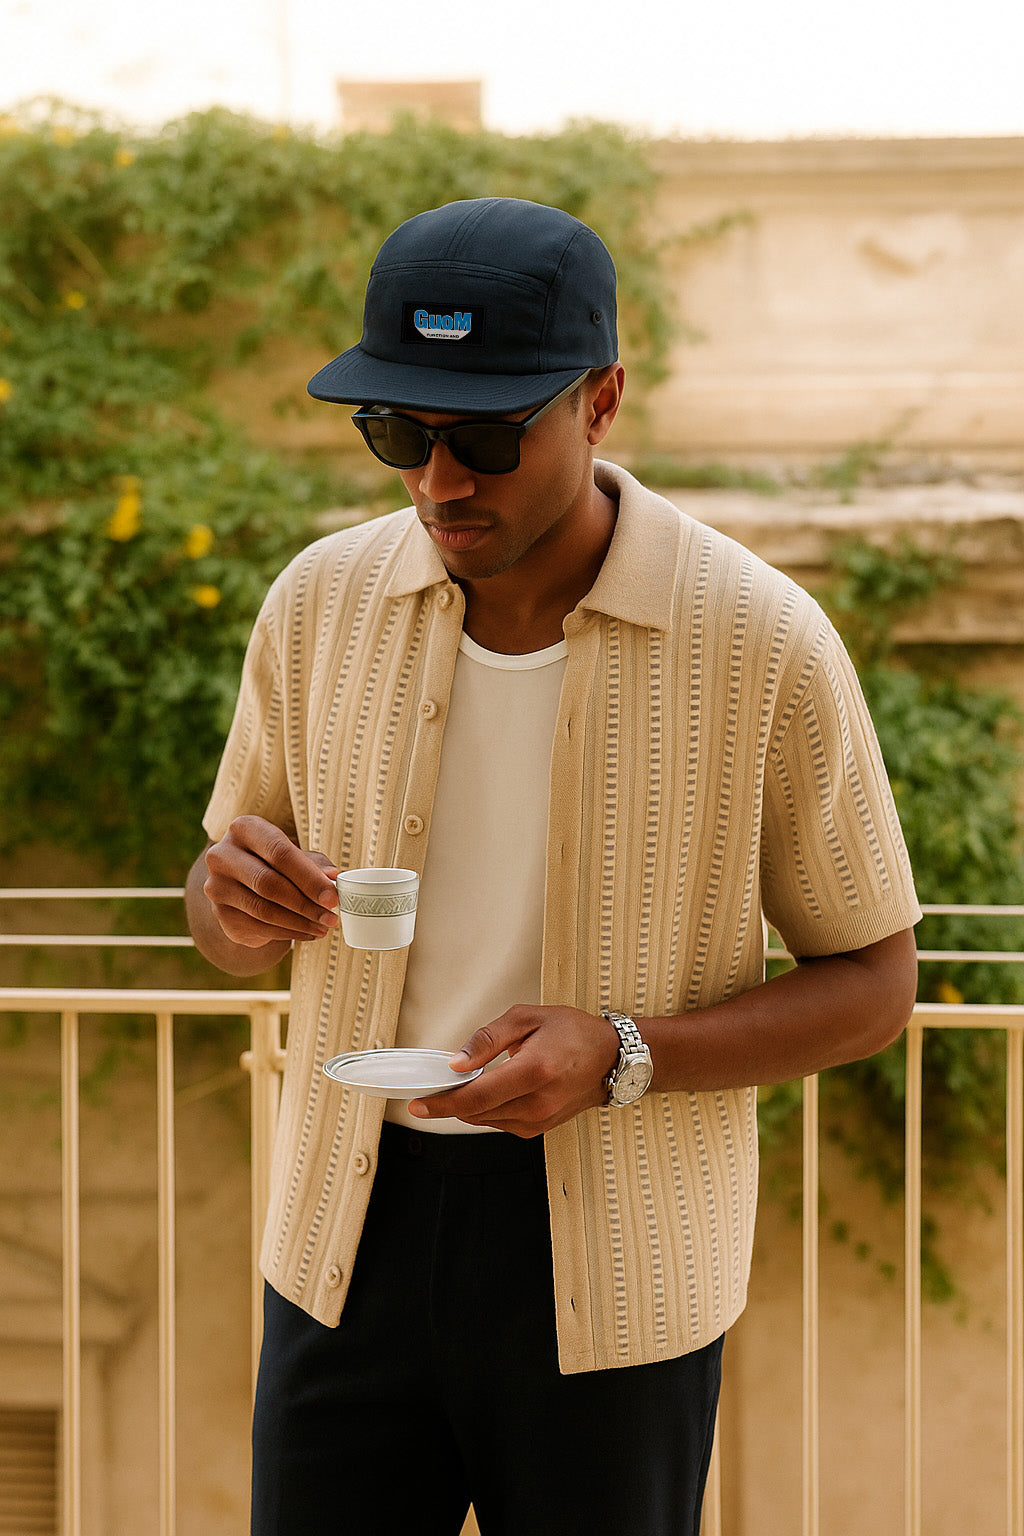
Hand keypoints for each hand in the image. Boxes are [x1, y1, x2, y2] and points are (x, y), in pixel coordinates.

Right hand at [202, 815, 339, 948]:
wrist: (242, 881)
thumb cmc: (275, 861)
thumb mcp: (296, 854)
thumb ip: (314, 864)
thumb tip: (332, 878)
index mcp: (244, 829)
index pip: (279, 853)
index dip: (308, 877)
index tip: (332, 897)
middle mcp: (222, 855)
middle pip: (268, 883)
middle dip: (305, 904)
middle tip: (331, 917)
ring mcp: (217, 886)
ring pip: (263, 910)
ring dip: (299, 923)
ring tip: (323, 927)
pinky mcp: (220, 914)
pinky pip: (257, 928)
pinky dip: (287, 933)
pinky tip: (307, 933)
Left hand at [408, 1005, 620, 1137]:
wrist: (611, 1058)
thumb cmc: (572, 1032)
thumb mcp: (527, 1018)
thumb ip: (487, 1039)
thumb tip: (456, 1062)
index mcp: (535, 1071)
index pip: (477, 1096)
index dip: (443, 1103)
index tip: (417, 1105)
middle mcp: (538, 1102)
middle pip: (477, 1113)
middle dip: (450, 1102)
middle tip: (435, 1085)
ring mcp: (541, 1119)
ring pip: (486, 1121)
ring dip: (468, 1106)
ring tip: (464, 1083)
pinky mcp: (540, 1128)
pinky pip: (501, 1123)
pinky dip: (487, 1110)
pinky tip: (490, 1091)